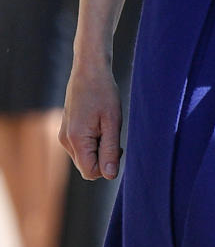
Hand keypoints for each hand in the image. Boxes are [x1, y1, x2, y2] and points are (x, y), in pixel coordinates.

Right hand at [60, 60, 122, 180]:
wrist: (89, 71)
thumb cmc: (104, 93)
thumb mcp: (112, 122)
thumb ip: (110, 150)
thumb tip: (109, 175)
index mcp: (76, 140)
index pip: (91, 172)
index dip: (107, 166)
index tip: (117, 148)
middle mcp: (66, 141)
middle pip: (87, 167)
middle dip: (103, 159)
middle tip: (114, 137)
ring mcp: (64, 136)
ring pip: (84, 158)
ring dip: (98, 150)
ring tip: (107, 128)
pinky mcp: (66, 131)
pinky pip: (80, 148)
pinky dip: (92, 143)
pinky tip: (100, 126)